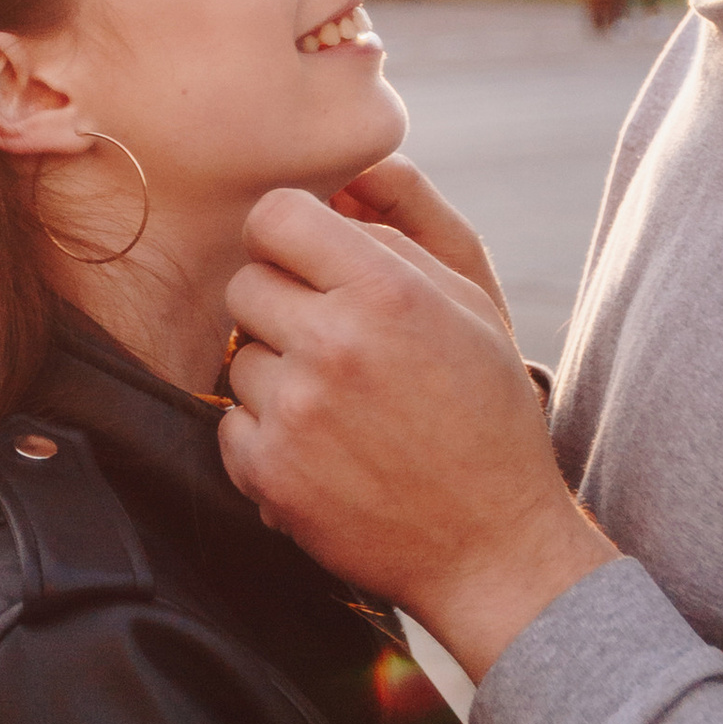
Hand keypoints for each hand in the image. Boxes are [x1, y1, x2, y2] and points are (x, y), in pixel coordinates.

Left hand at [223, 191, 613, 680]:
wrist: (493, 544)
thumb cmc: (487, 411)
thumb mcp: (472, 302)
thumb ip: (405, 226)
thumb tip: (341, 179)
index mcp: (388, 289)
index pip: (276, 215)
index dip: (290, 236)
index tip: (309, 265)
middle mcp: (335, 344)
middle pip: (245, 283)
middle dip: (281, 306)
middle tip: (333, 344)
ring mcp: (296, 412)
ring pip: (237, 356)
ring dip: (276, 375)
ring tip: (342, 407)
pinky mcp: (268, 473)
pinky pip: (229, 422)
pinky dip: (266, 435)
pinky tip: (324, 451)